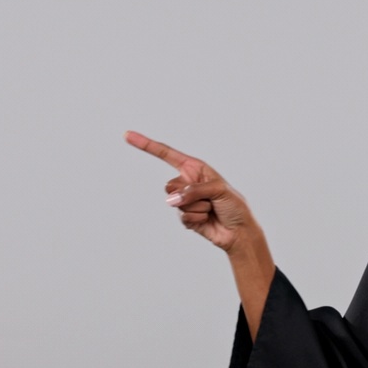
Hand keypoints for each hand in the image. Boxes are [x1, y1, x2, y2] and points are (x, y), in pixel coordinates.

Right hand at [124, 131, 257, 253]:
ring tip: (211, 209)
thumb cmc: (233, 205)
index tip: (128, 136)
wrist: (238, 231)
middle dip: (189, 194)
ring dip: (197, 208)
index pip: (166, 154)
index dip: (146, 145)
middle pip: (170, 186)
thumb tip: (172, 200)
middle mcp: (187, 182)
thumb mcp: (218, 190)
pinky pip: (182, 218)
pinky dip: (196, 219)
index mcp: (195, 168)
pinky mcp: (184, 217)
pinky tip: (207, 220)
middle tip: (209, 199)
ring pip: (176, 204)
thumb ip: (194, 191)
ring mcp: (184, 200)